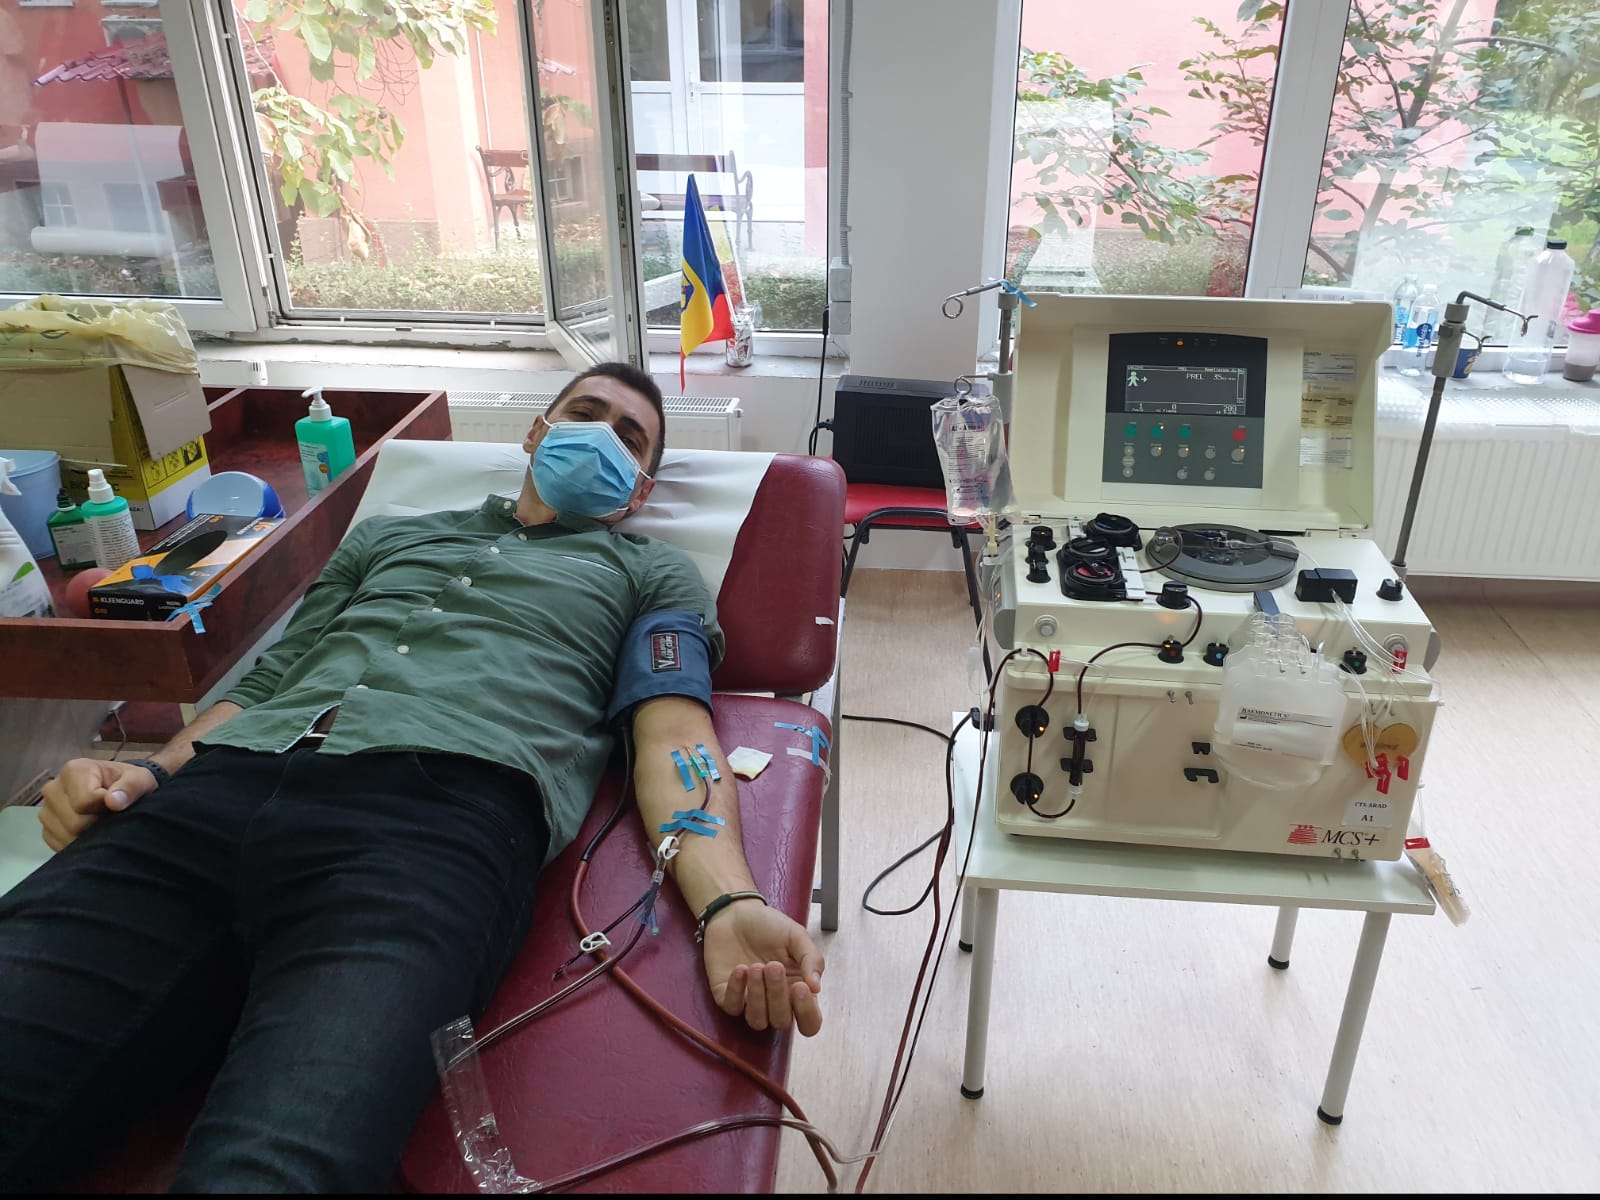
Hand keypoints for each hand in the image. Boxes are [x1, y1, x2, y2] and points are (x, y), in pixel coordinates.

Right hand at [37, 758, 159, 851]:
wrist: (116, 791)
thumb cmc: (127, 783)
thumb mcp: (140, 779)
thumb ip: (131, 787)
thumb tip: (114, 802)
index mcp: (73, 770)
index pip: (84, 802)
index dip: (104, 809)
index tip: (115, 804)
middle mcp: (52, 789)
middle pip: (75, 822)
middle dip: (98, 824)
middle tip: (110, 815)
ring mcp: (46, 810)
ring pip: (67, 836)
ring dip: (89, 835)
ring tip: (100, 821)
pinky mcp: (46, 829)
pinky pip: (60, 844)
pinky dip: (78, 843)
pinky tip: (90, 832)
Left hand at [702, 899, 824, 1036]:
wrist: (736, 912)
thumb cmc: (768, 925)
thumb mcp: (796, 936)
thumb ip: (811, 959)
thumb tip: (816, 988)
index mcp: (797, 990)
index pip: (809, 1021)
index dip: (807, 1013)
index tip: (801, 988)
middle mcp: (775, 1001)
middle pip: (781, 1021)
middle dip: (778, 996)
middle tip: (773, 966)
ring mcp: (750, 1001)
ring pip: (757, 1021)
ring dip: (758, 995)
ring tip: (756, 966)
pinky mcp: (725, 996)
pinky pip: (732, 1007)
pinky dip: (736, 990)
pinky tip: (740, 969)